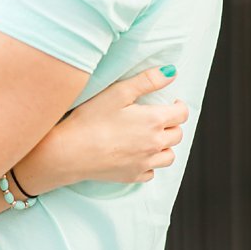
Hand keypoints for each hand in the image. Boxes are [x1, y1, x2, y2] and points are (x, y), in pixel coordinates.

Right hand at [18, 65, 187, 187]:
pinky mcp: (132, 177)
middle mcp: (154, 144)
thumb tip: (172, 72)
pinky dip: (149, 163)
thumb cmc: (90, 119)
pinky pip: (152, 172)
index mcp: (154, 121)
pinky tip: (138, 155)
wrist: (68, 153)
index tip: (172, 102)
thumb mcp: (118, 92)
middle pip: (178, 135)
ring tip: (151, 137)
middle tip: (158, 118)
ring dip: (165, 146)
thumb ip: (148, 81)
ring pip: (169, 156)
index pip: (182, 114)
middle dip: (172, 124)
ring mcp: (144, 163)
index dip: (179, 106)